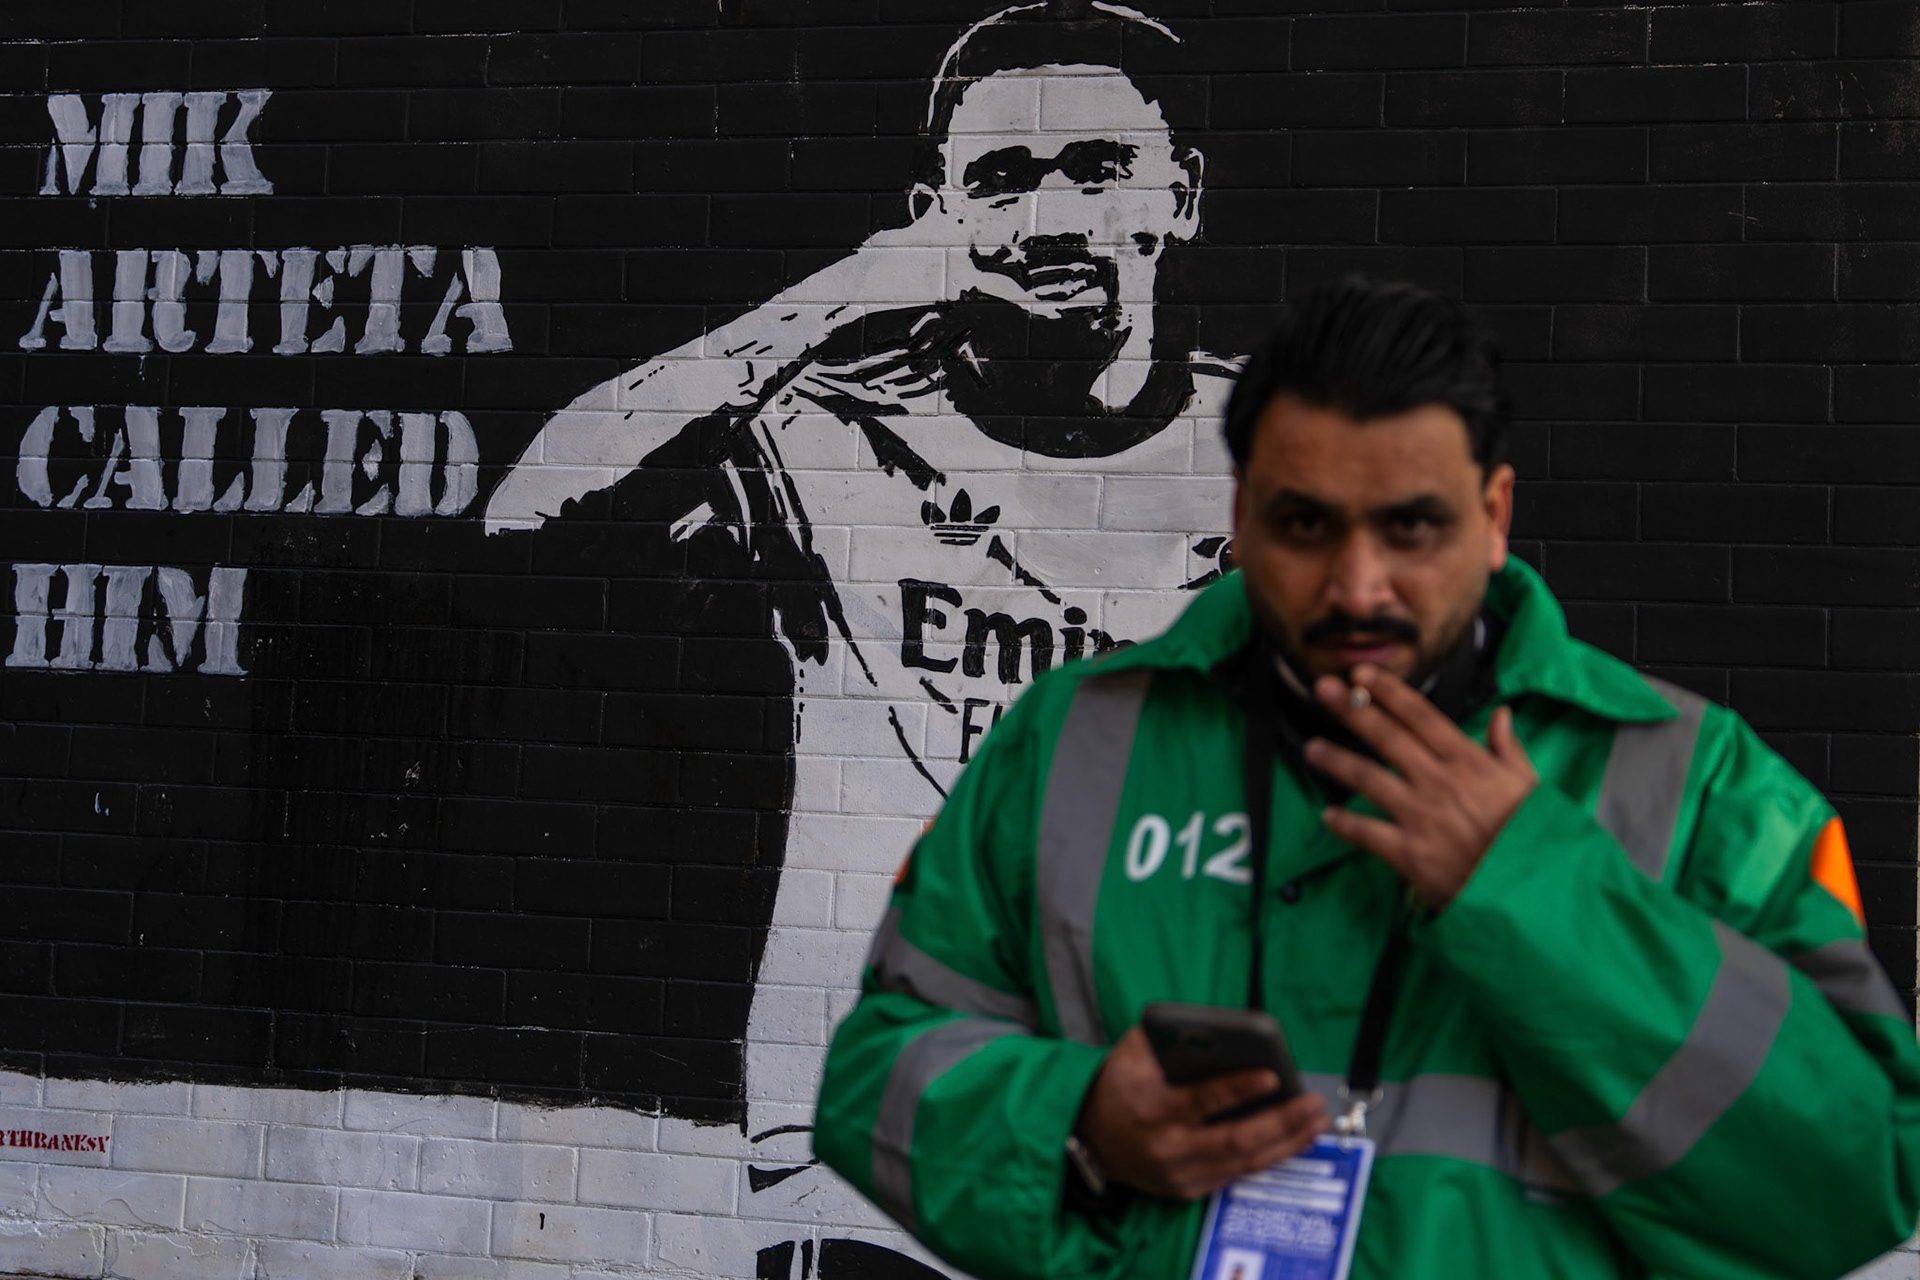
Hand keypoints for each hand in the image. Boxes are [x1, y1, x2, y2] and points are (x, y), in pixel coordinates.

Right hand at [1074, 1026, 1327, 1200]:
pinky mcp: (1186, 1189)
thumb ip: (1169, 1036)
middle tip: (1312, 1105)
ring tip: (1315, 1123)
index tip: (1272, 1075)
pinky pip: (1236, 1175)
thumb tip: (1219, 1029)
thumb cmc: (1120, 1083)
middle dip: (1280, 1122)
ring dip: (1286, 1144)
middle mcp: (1167, 1146)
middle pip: (1234, 1139)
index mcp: (1152, 1107)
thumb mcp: (1133, 1051)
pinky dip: (1268, 1159)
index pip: (1202, 1100)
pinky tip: (1293, 1141)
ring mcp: (1178, 1173)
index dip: (1239, 1089)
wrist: (1090, 1136)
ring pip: (1243, 1163)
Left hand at [1305, 664, 1536, 909]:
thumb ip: (1508, 748)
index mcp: (1467, 762)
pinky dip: (1344, 824)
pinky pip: (1367, 833)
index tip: (1363, 675)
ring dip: (1336, 760)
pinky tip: (1328, 816)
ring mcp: (1421, 815)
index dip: (1388, 692)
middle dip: (1351, 709)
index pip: (1420, 716)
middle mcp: (1438, 781)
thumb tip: (1501, 716)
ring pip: (1368, 778)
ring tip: (1313, 748)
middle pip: (1386, 737)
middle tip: (1323, 689)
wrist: (1533, 888)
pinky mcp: (1410, 852)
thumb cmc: (1533, 837)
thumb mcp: (1530, 785)